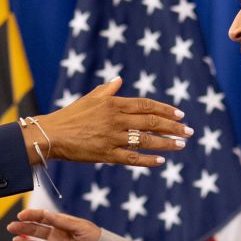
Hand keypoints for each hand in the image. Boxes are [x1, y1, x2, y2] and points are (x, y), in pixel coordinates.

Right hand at [8, 208, 100, 240]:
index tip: (21, 215)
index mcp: (62, 225)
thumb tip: (44, 213)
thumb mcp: (80, 227)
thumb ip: (62, 221)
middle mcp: (57, 236)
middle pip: (36, 231)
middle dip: (23, 228)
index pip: (43, 218)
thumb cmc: (97, 240)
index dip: (32, 216)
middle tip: (11, 227)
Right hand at [21, 77, 191, 167]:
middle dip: (173, 127)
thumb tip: (119, 79)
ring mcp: (112, 137)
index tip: (180, 115)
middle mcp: (116, 119)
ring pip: (146, 140)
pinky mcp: (106, 154)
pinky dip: (147, 160)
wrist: (51, 135)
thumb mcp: (90, 98)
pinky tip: (160, 161)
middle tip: (189, 131)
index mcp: (113, 103)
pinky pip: (132, 157)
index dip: (165, 110)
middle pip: (151, 122)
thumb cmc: (70, 116)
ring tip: (181, 145)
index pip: (146, 105)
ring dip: (166, 143)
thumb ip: (107, 89)